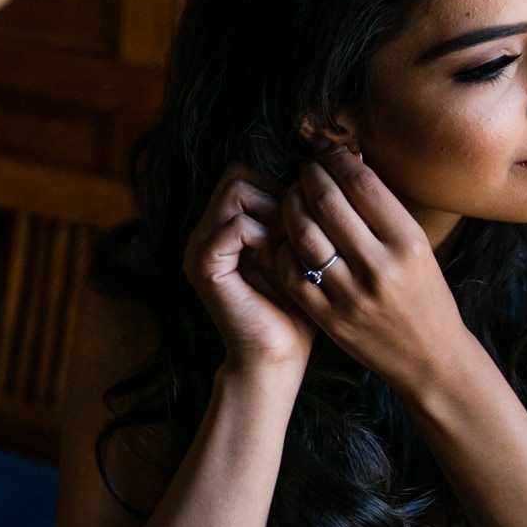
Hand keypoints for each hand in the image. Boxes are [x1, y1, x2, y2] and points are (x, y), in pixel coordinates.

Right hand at [183, 162, 316, 375]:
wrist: (277, 357)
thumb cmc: (296, 309)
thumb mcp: (298, 251)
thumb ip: (297, 216)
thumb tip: (328, 169)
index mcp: (222, 228)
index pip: (245, 175)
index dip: (279, 188)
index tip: (303, 222)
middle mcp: (204, 233)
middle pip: (237, 175)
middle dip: (274, 195)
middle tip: (296, 231)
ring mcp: (198, 247)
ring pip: (235, 190)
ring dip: (270, 212)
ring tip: (287, 244)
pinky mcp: (203, 266)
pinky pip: (235, 224)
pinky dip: (262, 233)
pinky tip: (277, 257)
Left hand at [274, 147, 477, 394]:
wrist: (432, 359)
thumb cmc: (425, 295)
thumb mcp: (418, 249)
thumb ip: (383, 211)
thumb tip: (347, 162)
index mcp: (408, 243)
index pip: (362, 184)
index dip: (337, 161)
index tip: (327, 154)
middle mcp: (379, 267)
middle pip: (327, 203)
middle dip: (309, 178)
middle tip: (304, 172)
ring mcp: (350, 295)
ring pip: (303, 234)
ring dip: (290, 208)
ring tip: (292, 198)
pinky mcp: (328, 318)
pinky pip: (292, 271)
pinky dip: (284, 247)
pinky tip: (287, 238)